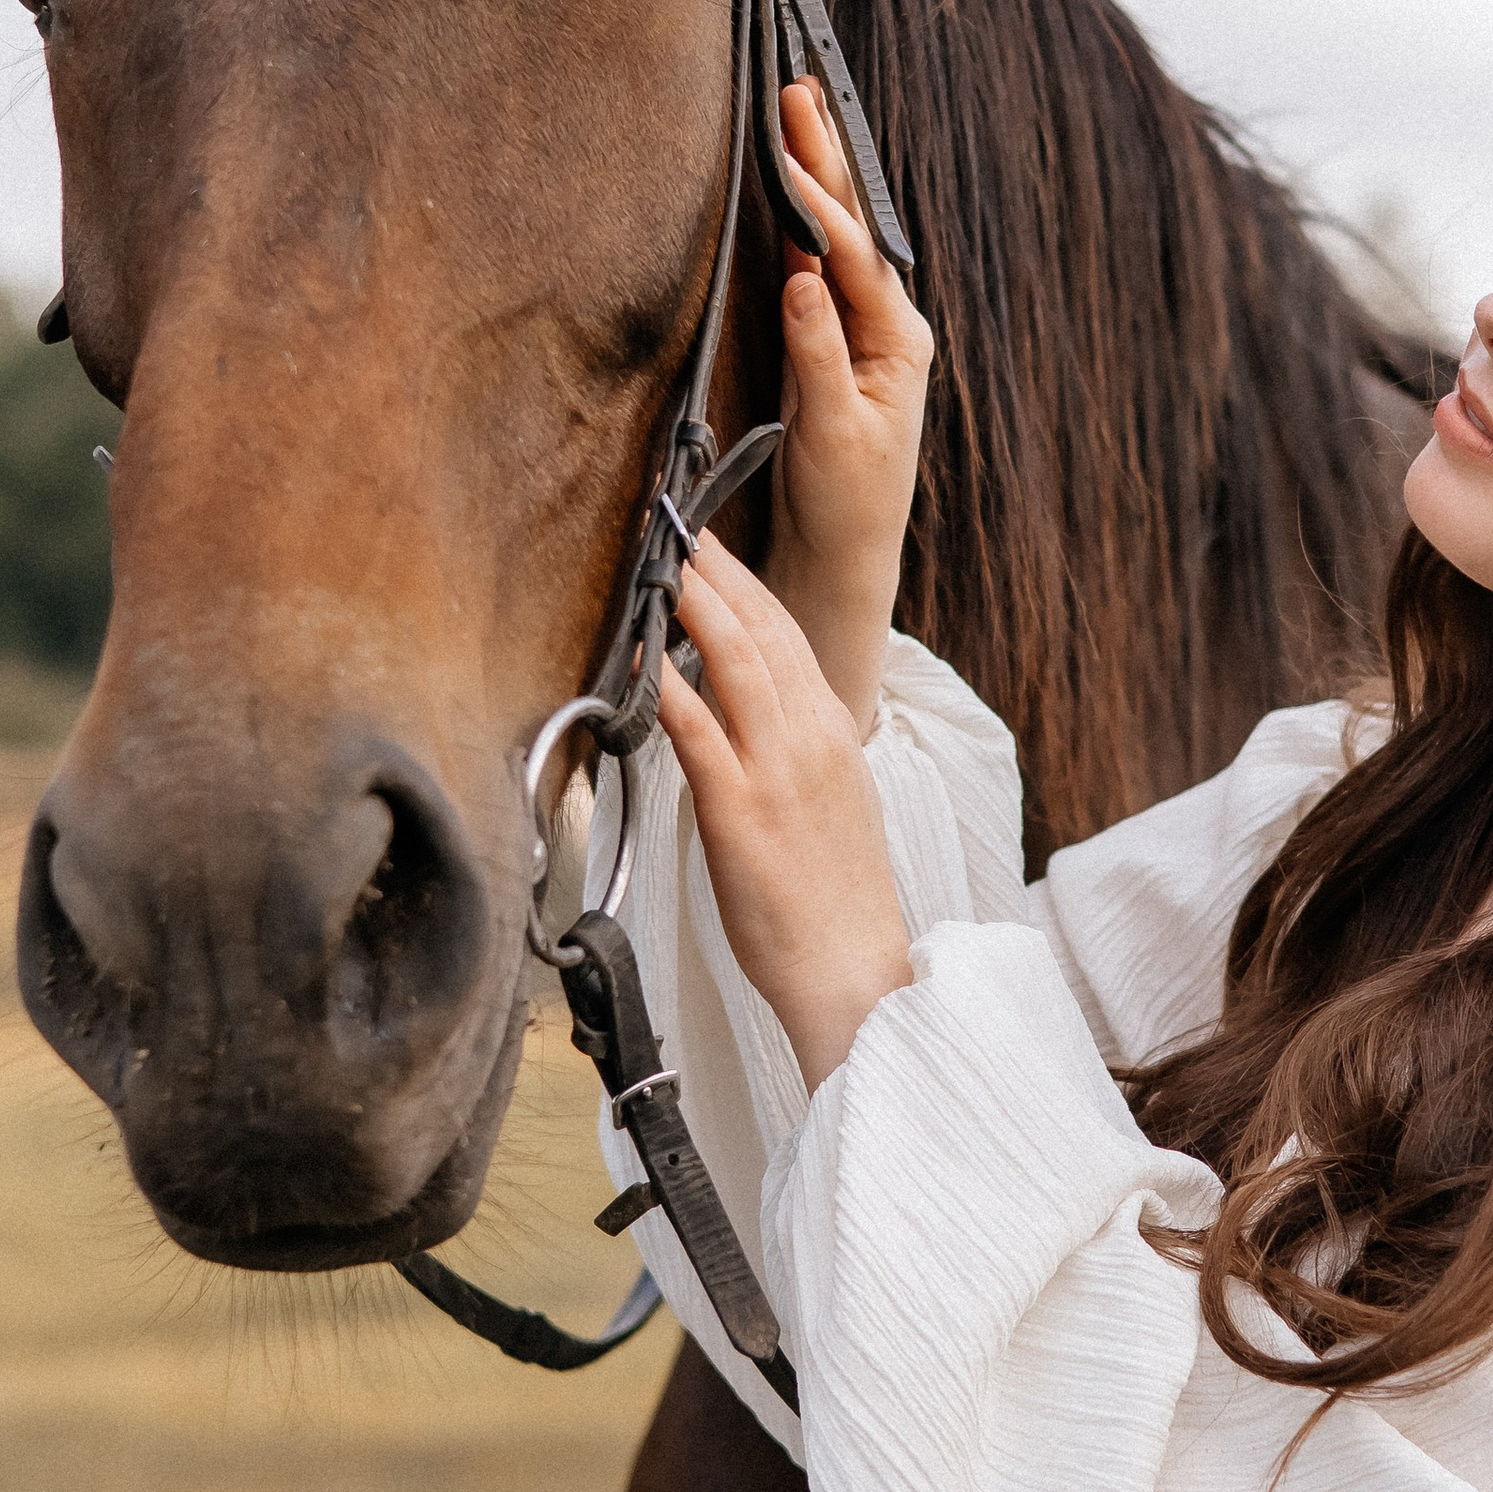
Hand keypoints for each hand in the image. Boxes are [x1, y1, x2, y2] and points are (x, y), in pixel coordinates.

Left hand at [660, 536, 914, 1091]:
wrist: (852, 969)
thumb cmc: (834, 899)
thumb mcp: (830, 801)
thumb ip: (793, 749)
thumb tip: (749, 719)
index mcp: (832, 732)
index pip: (788, 633)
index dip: (746, 583)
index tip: (710, 545)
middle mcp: (810, 736)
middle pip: (761, 629)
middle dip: (716, 569)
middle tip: (675, 522)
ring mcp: (778, 768)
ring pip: (736, 660)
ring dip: (693, 601)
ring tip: (658, 557)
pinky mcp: (741, 808)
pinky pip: (698, 729)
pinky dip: (668, 683)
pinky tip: (640, 652)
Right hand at [764, 79, 932, 732]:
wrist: (844, 554)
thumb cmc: (847, 501)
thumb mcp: (834, 432)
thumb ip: (818, 354)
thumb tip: (804, 279)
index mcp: (899, 342)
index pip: (853, 254)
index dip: (820, 196)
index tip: (790, 141)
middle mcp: (886, 326)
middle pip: (853, 227)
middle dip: (825, 157)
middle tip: (798, 89)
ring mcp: (858, 331)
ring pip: (834, 239)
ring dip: (814, 177)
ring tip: (793, 116)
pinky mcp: (829, 343)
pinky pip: (814, 266)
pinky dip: (799, 220)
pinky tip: (785, 185)